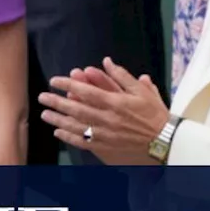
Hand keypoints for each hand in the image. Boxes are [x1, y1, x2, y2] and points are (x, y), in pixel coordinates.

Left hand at [39, 58, 167, 164]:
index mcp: (116, 102)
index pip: (86, 91)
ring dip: (58, 119)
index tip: (54, 81)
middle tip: (43, 97)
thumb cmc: (155, 116)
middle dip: (56, 102)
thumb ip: (122, 76)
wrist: (166, 144)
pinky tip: (58, 132)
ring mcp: (105, 135)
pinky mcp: (105, 149)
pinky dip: (69, 137)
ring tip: (45, 114)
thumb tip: (107, 61)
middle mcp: (108, 119)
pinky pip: (83, 143)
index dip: (67, 85)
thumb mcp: (142, 91)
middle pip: (75, 109)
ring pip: (76, 126)